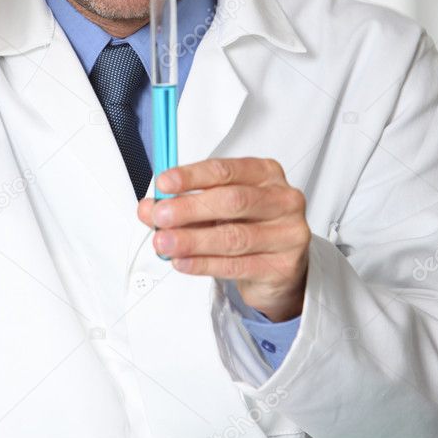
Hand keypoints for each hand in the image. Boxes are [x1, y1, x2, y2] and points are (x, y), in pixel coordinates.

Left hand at [137, 157, 309, 321]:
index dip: (192, 176)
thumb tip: (149, 208)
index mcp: (265, 174)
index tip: (165, 183)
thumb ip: (183, 204)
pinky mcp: (282, 266)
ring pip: (234, 237)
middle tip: (161, 216)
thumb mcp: (216, 207)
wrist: (280, 266)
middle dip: (191, 208)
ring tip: (165, 243)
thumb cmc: (249, 225)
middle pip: (233, 201)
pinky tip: (183, 262)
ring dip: (193, 240)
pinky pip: (237, 265)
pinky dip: (204, 264)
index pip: (226, 170)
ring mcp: (287, 234)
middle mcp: (281, 199)